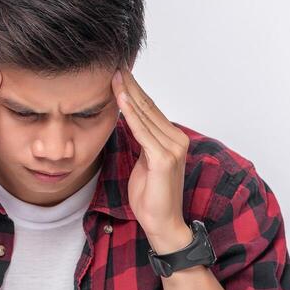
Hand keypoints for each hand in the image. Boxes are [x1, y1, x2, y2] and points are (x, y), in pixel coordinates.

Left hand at [112, 67, 192, 253]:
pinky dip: (130, 115)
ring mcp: (172, 148)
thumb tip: (128, 122)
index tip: (119, 73)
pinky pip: (142, 132)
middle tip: (115, 66)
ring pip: (145, 115)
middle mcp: (176, 139)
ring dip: (128, 94)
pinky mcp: (164, 159)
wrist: (162, 224)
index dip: (134, 90)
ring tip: (114, 76)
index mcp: (172, 139)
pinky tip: (120, 99)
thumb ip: (141, 141)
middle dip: (130, 85)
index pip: (150, 108)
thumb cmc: (151, 197)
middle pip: (148, 106)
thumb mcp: (142, 162)